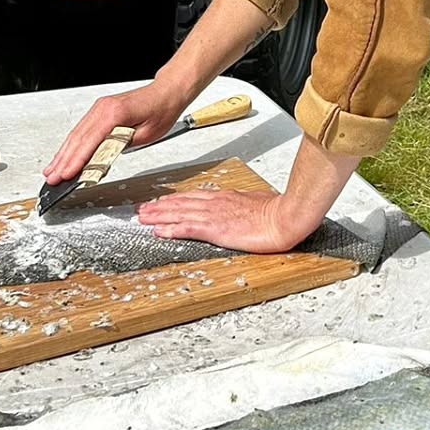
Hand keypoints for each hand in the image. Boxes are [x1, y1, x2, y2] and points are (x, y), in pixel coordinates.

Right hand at [42, 81, 186, 185]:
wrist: (166, 92)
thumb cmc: (161, 111)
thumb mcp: (147, 134)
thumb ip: (122, 145)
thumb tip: (101, 158)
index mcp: (114, 113)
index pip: (89, 142)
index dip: (75, 161)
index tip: (65, 175)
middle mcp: (103, 109)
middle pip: (77, 139)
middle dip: (63, 161)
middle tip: (52, 179)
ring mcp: (99, 108)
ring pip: (76, 134)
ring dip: (63, 154)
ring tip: (52, 170)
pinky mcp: (100, 111)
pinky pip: (82, 130)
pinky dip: (71, 145)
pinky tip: (64, 155)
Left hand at [137, 189, 312, 254]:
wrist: (286, 216)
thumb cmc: (278, 211)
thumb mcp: (259, 204)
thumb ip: (246, 206)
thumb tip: (243, 209)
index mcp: (227, 198)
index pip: (195, 197)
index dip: (177, 200)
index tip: (164, 202)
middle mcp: (217, 204)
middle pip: (182, 203)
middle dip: (161, 207)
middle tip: (143, 209)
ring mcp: (215, 216)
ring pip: (179, 214)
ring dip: (159, 216)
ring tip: (143, 218)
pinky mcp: (216, 230)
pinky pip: (187, 229)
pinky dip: (171, 229)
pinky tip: (159, 232)